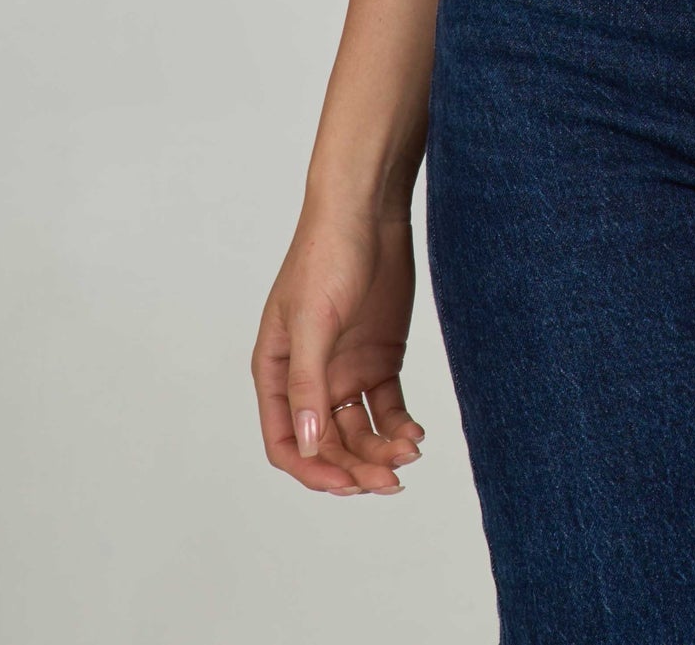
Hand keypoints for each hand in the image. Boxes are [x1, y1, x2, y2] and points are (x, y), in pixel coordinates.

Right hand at [252, 204, 425, 495]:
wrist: (369, 211)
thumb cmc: (327, 254)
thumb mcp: (313, 320)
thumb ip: (309, 382)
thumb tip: (307, 443)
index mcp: (278, 372)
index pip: (286, 442)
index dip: (312, 469)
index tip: (347, 484)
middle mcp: (310, 379)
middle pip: (327, 444)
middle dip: (355, 467)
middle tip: (390, 481)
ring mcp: (345, 370)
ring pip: (359, 431)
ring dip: (381, 451)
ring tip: (410, 453)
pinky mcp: (379, 359)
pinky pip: (386, 408)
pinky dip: (399, 426)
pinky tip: (416, 433)